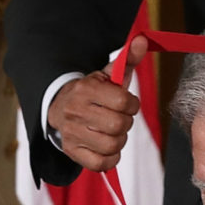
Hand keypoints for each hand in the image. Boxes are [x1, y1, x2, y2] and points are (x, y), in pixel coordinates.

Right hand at [46, 36, 147, 170]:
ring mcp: (71, 133)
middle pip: (119, 125)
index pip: (123, 102)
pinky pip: (101, 163)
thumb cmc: (93, 92)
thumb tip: (143, 40)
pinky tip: (107, 147)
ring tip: (113, 132)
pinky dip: (110, 158)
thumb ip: (128, 58)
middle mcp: (75, 110)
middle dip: (126, 123)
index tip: (127, 103)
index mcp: (86, 88)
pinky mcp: (71, 151)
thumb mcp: (109, 73)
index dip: (132, 105)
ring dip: (119, 140)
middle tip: (119, 118)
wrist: (60, 107)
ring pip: (112, 145)